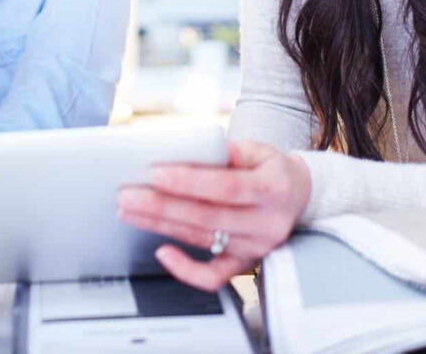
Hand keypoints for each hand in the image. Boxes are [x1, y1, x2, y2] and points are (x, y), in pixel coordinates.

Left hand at [116, 140, 310, 291]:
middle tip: (127, 194)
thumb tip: (192, 150)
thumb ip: (228, 151)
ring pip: (201, 238)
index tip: (155, 173)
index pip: (226, 187)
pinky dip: (186, 269)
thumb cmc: (271, 169)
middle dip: (162, 205)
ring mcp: (255, 247)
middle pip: (207, 216)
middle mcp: (265, 223)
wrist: (299, 196)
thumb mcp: (258, 150)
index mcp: (272, 189)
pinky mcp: (245, 263)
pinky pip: (214, 276)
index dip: (189, 182)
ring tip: (129, 209)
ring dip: (160, 224)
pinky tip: (162, 251)